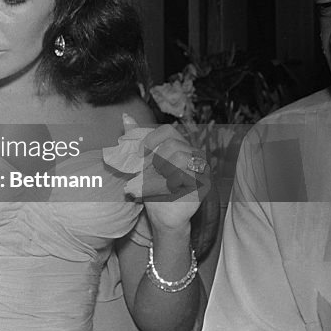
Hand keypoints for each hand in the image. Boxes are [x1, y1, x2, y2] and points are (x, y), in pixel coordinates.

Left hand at [128, 117, 210, 233]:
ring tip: (162, 181)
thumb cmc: (154, 187)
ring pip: (180, 157)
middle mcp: (194, 154)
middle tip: (153, 173)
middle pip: (173, 144)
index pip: (168, 130)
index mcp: (180, 146)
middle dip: (157, 159)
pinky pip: (186, 174)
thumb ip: (135, 139)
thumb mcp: (142, 162)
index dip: (151, 139)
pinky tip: (170, 189)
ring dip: (164, 171)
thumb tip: (125, 116)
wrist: (162, 214)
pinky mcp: (204, 183)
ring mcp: (202, 168)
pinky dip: (171, 182)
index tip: (140, 154)